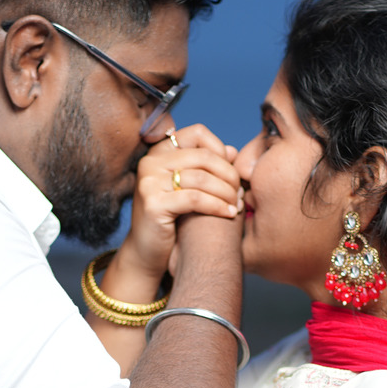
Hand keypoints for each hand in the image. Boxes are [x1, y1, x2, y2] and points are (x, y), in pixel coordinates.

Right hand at [119, 124, 240, 286]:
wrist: (146, 254)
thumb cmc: (171, 221)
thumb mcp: (189, 189)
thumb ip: (207, 168)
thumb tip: (232, 151)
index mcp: (158, 153)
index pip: (196, 133)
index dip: (220, 149)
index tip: (231, 172)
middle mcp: (150, 163)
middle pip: (203, 156)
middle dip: (228, 174)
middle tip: (240, 192)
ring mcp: (149, 183)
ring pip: (202, 178)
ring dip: (226, 192)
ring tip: (237, 205)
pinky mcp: (153, 204)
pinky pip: (195, 199)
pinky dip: (217, 206)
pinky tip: (229, 214)